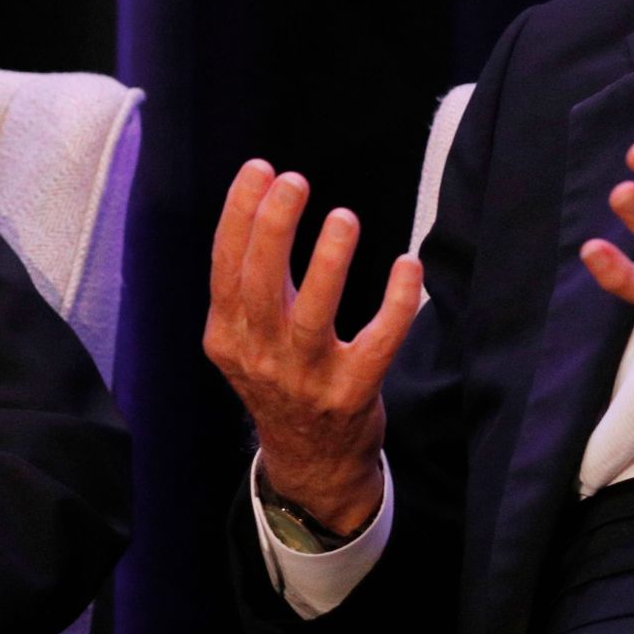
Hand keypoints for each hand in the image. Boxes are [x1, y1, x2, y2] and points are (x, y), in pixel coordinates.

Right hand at [203, 159, 424, 535]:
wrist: (310, 463)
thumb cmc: (281, 380)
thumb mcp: (246, 341)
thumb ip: (248, 286)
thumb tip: (266, 199)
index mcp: (228, 338)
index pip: (226, 269)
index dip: (239, 216)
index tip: (258, 170)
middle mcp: (261, 358)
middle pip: (261, 287)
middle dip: (274, 228)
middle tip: (294, 181)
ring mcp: (306, 380)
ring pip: (313, 318)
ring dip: (328, 265)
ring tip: (343, 218)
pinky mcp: (352, 396)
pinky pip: (377, 345)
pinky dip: (395, 306)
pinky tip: (406, 266)